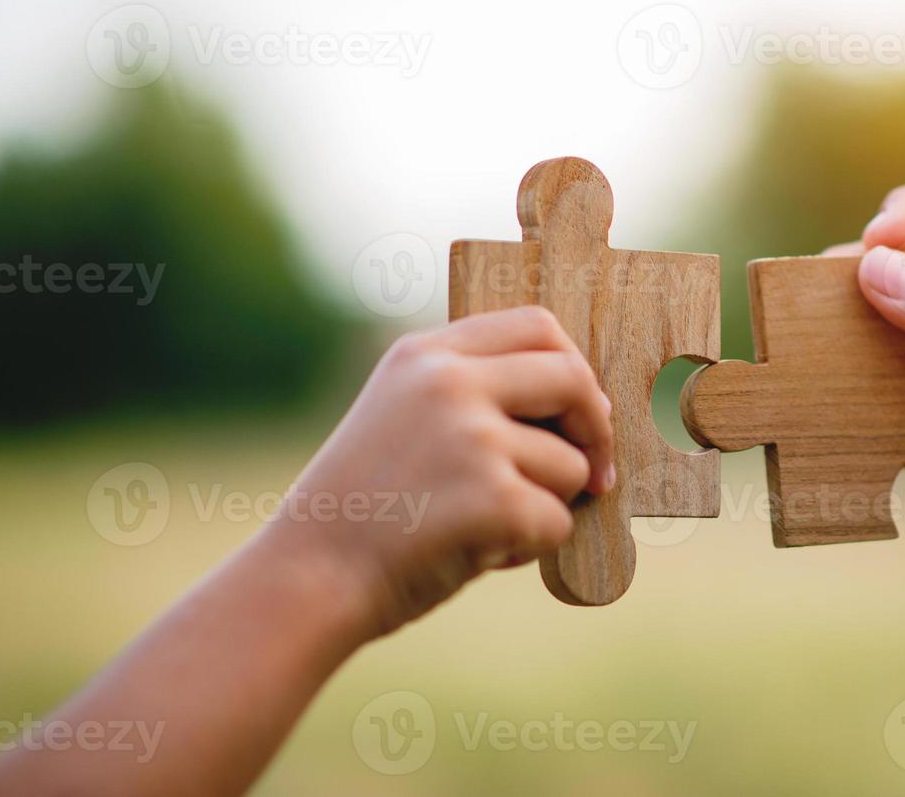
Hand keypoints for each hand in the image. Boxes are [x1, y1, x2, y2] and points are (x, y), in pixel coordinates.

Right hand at [263, 306, 614, 638]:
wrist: (307, 579)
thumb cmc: (363, 509)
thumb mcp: (402, 416)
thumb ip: (474, 393)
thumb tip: (589, 405)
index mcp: (426, 354)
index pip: (536, 325)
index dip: (574, 366)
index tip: (581, 409)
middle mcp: (450, 383)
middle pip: (573, 380)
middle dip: (596, 430)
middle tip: (596, 475)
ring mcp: (473, 438)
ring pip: (570, 465)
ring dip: (547, 505)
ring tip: (481, 527)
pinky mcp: (494, 499)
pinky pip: (556, 522)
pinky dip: (529, 549)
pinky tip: (474, 554)